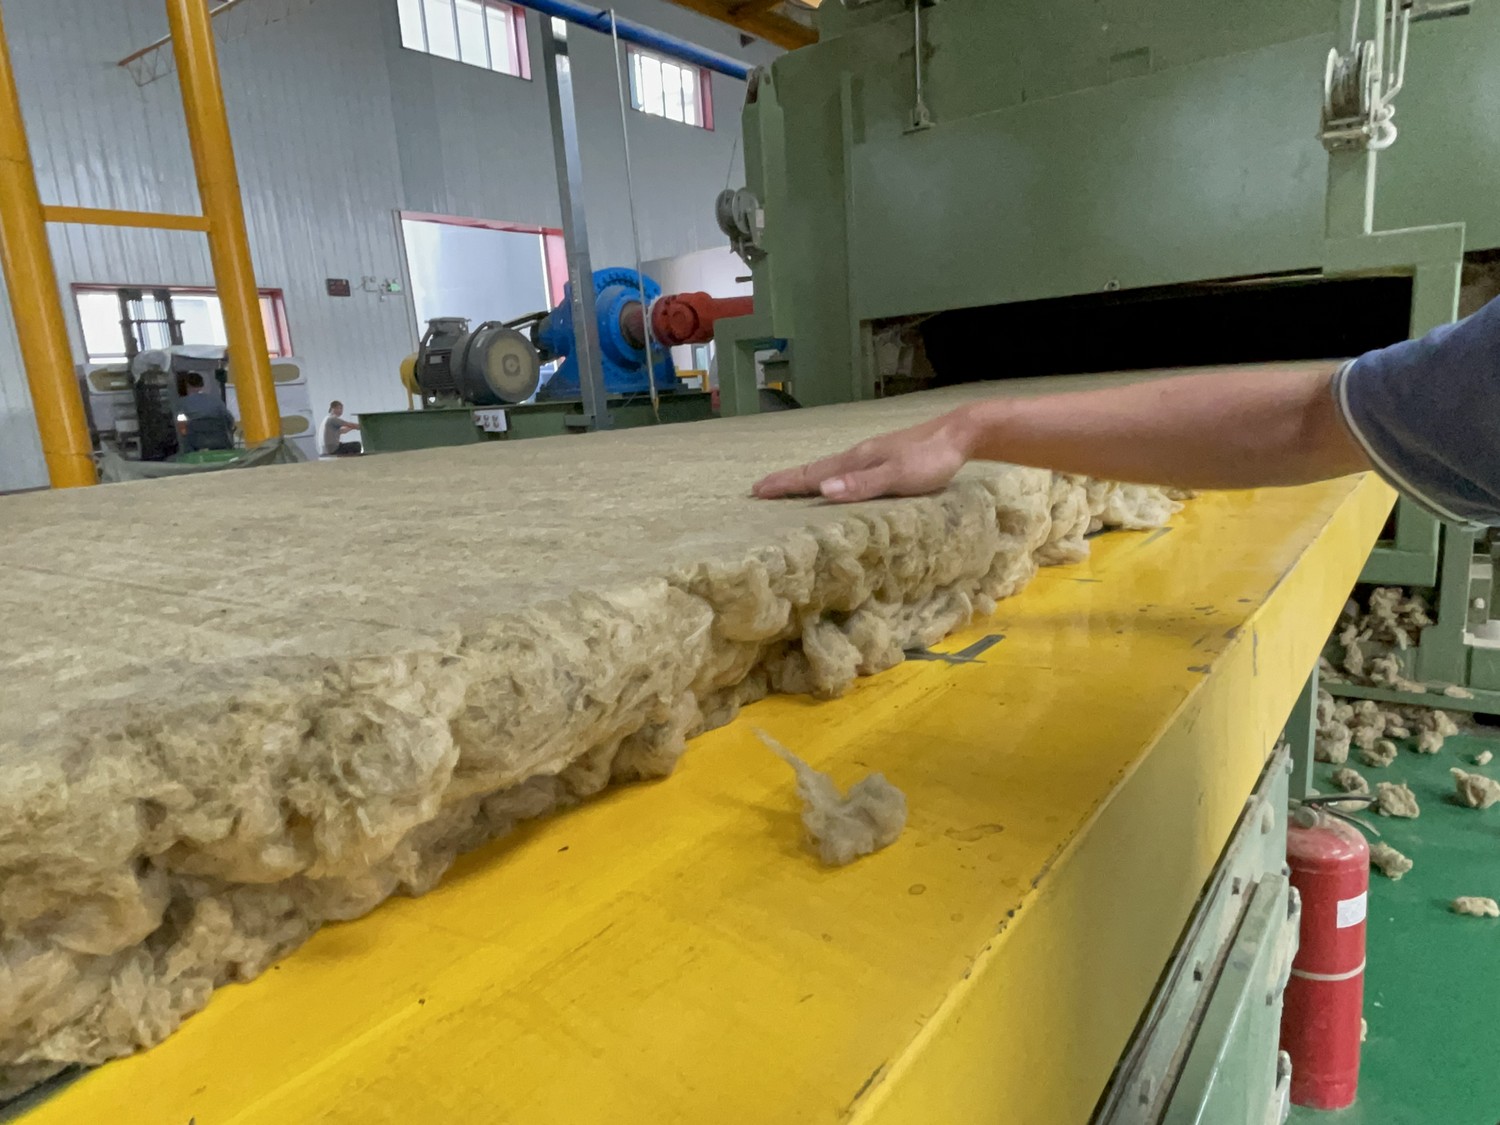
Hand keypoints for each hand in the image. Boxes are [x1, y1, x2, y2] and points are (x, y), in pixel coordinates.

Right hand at [753, 410, 972, 502]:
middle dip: (787, 480)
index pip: (813, 475)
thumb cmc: (932, 458)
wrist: (961, 432)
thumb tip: (823, 491)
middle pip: (816, 469)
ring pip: (830, 468)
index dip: (785, 484)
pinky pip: (846, 469)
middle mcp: (859, 456)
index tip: (757, 491)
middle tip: (760, 489)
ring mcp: (872, 455)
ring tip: (789, 486)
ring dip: (806, 478)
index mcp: (857, 461)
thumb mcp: (899, 476)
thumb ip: (862, 484)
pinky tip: (835, 481)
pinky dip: (829, 477)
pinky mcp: (885, 458)